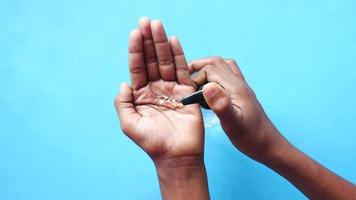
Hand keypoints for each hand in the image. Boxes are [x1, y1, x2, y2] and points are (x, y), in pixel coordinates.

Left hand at [114, 18, 203, 161]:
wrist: (175, 156)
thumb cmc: (152, 142)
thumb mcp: (129, 124)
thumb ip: (122, 103)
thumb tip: (124, 82)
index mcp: (141, 94)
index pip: (137, 67)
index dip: (136, 50)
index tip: (135, 32)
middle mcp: (156, 88)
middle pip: (151, 59)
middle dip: (148, 40)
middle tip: (146, 21)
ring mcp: (172, 89)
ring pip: (166, 61)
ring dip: (162, 43)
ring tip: (158, 25)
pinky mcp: (186, 92)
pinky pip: (182, 70)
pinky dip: (179, 56)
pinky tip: (174, 41)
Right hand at [189, 57, 281, 161]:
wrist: (269, 146)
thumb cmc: (252, 137)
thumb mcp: (233, 123)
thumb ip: (220, 104)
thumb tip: (207, 86)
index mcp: (235, 88)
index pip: (211, 69)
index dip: (196, 76)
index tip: (187, 91)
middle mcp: (239, 84)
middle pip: (217, 63)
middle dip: (199, 67)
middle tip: (185, 79)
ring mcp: (241, 89)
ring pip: (223, 68)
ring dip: (208, 70)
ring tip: (195, 82)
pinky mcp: (241, 96)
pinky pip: (227, 78)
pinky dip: (215, 78)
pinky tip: (209, 92)